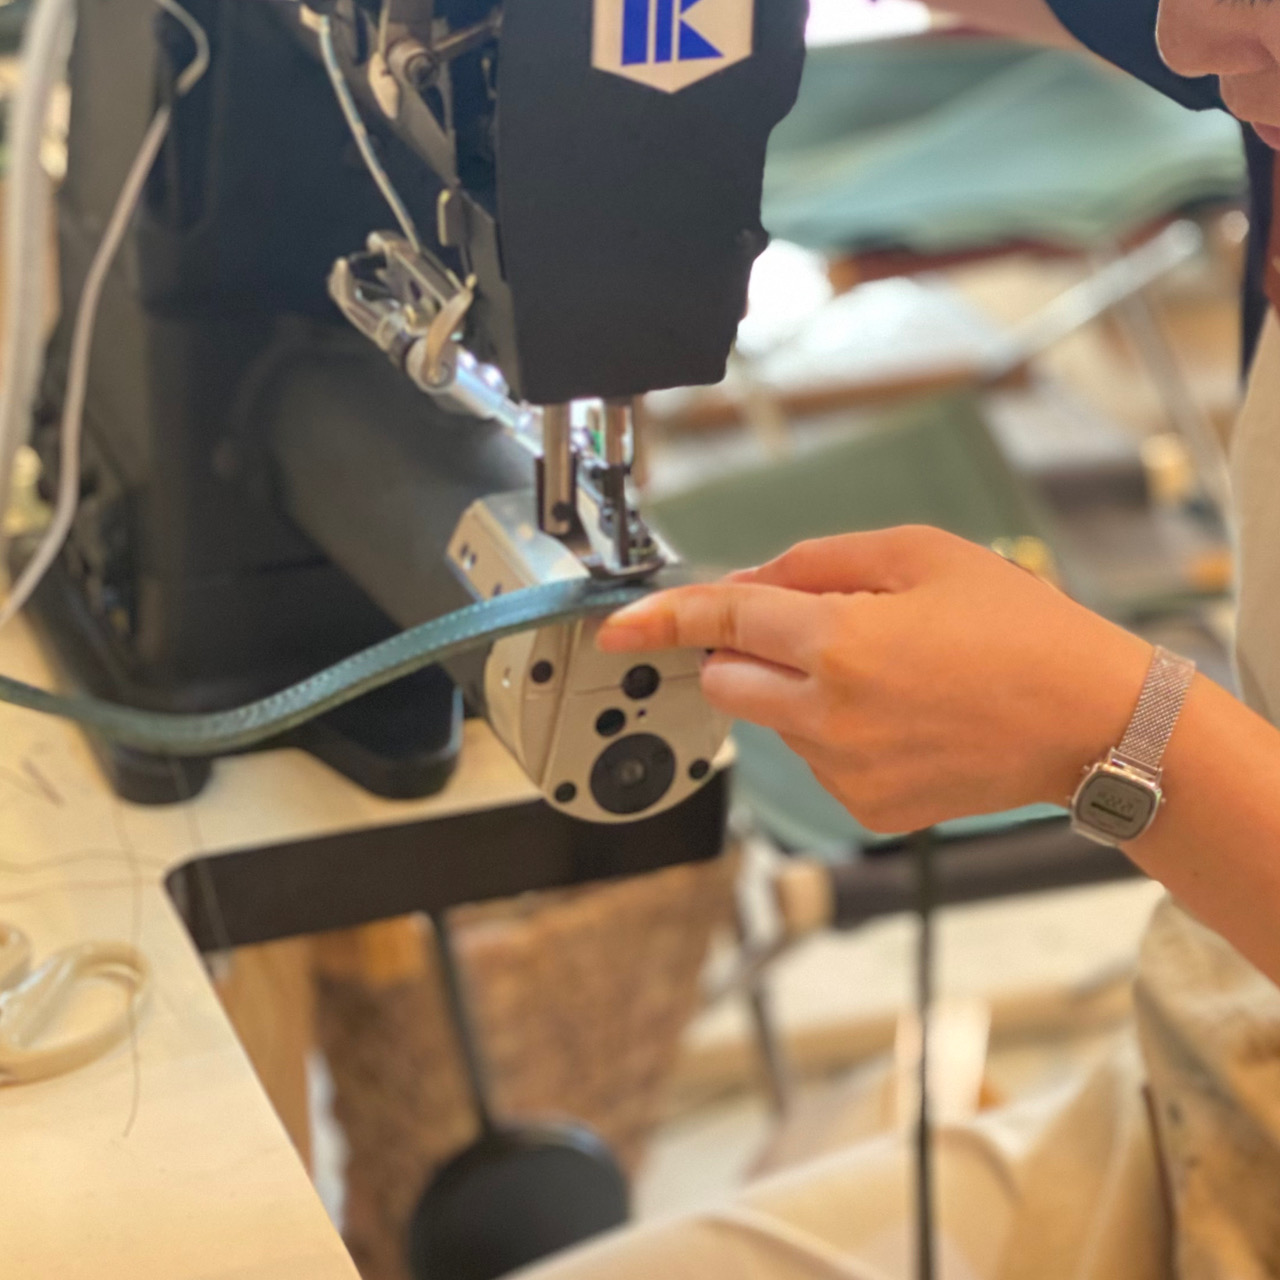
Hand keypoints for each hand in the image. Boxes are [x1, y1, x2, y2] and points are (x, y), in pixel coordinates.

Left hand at [598, 526, 1152, 832]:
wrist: (1090, 721)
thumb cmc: (1019, 628)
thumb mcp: (922, 554)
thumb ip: (817, 561)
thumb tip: (747, 585)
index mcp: (840, 641)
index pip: (721, 621)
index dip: (661, 619)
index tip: (616, 629)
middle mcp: (830, 714)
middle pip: (726, 683)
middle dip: (742, 652)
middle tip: (812, 630)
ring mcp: (845, 770)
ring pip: (771, 721)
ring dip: (798, 690)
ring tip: (890, 673)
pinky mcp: (864, 807)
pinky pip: (814, 759)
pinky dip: (833, 731)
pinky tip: (901, 716)